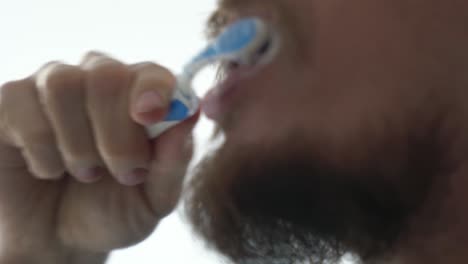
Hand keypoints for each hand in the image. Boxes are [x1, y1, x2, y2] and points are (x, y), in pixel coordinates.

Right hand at [0, 52, 198, 260]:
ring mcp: (55, 87)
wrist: (60, 239)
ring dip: (77, 142)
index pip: (152, 73)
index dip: (153, 88)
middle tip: (122, 173)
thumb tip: (192, 113)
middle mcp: (99, 82)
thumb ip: (174, 161)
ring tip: (86, 173)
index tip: (149, 117)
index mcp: (141, 99)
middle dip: (115, 133)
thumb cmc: (113, 211)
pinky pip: (22, 101)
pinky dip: (40, 146)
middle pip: (107, 74)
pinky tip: (49, 169)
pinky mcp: (14, 102)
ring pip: (64, 83)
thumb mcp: (153, 200)